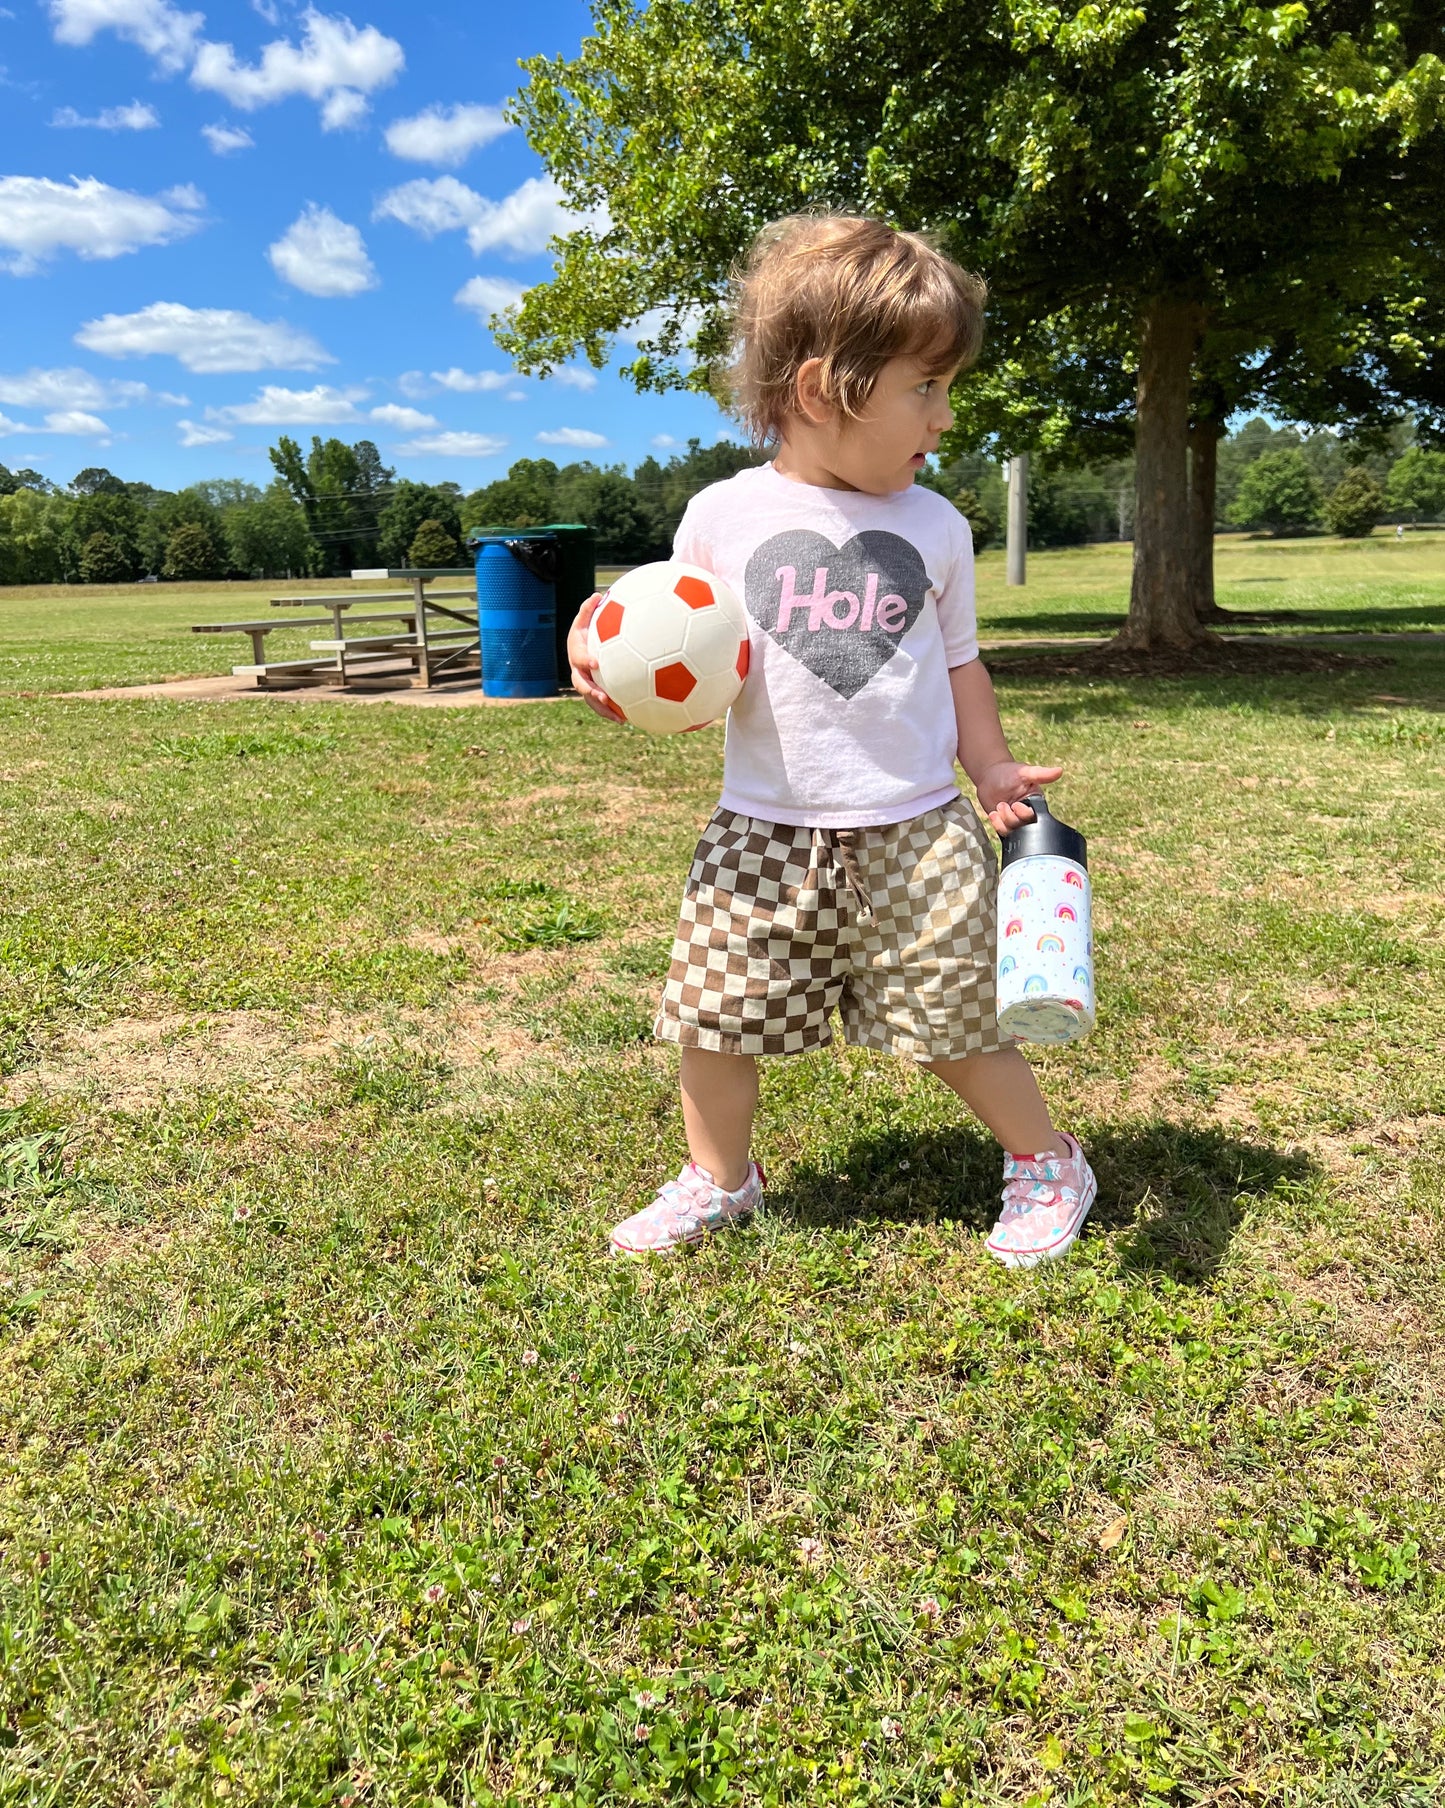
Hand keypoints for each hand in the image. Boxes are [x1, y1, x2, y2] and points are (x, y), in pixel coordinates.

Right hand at [567, 592, 626, 723]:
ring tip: (620, 719)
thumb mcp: (585, 618)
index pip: (579, 657)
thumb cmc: (587, 630)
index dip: (586, 660)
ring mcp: (586, 683)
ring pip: (591, 700)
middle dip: (591, 692)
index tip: (596, 663)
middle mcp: (578, 671)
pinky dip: (614, 712)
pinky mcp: (595, 691)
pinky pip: (603, 704)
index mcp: (576, 652)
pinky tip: (630, 719)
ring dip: (604, 710)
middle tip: (604, 698)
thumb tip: (597, 595)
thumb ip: (589, 609)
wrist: (582, 646)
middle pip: (581, 685)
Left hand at [976, 762, 1063, 836]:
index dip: (1023, 814)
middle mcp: (1027, 814)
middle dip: (1010, 818)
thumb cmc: (1009, 773)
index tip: (1015, 804)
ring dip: (1003, 821)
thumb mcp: (1025, 772)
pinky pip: (1004, 833)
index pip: (1034, 817)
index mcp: (1036, 803)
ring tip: (999, 806)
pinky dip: (997, 825)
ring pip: (1013, 832)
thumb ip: (1041, 774)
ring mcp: (1015, 820)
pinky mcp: (1005, 824)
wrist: (989, 777)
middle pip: (1023, 827)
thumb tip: (1059, 771)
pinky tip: (993, 813)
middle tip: (1002, 804)